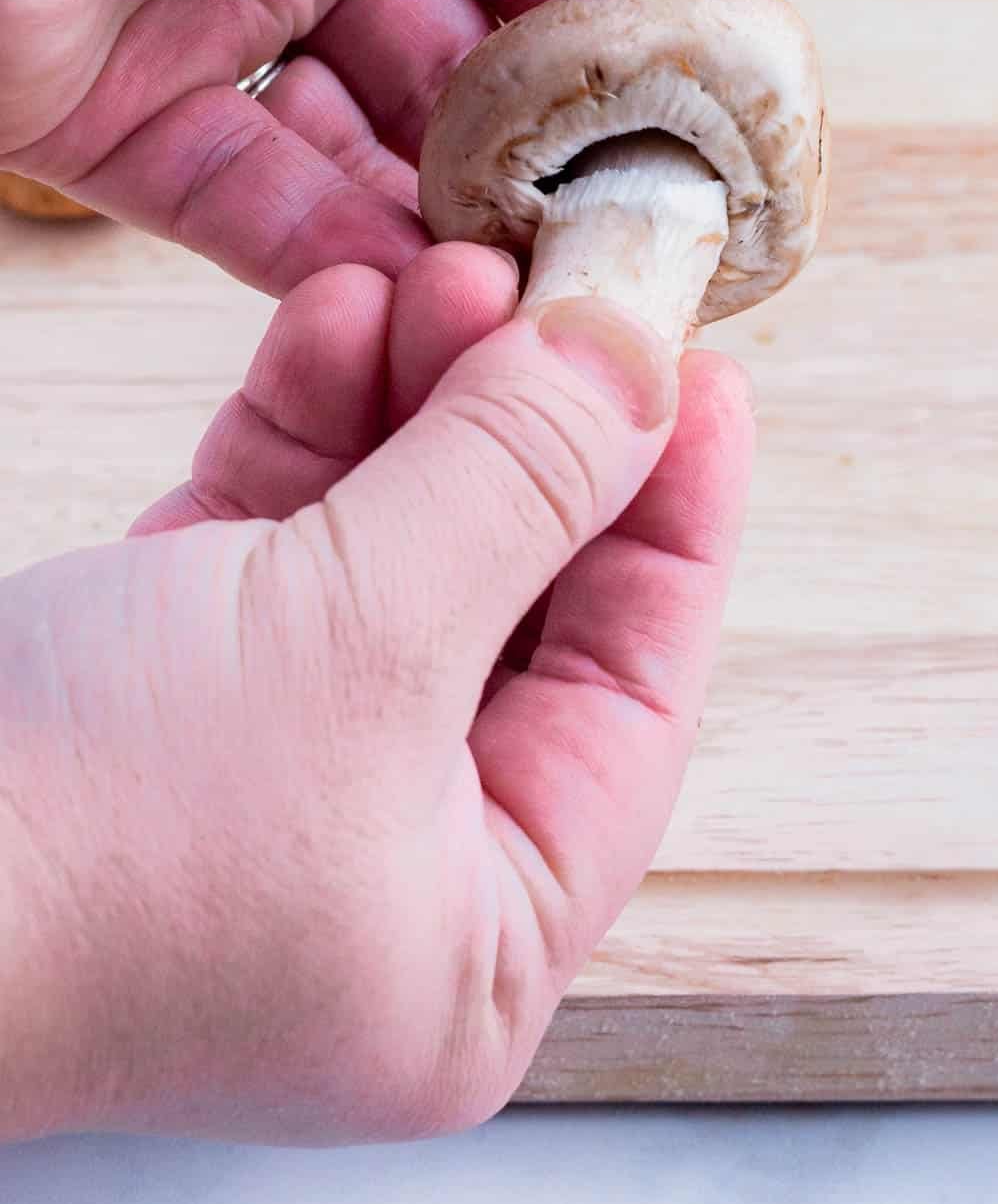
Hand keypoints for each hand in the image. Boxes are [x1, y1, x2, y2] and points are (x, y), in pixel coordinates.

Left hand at [0, 0, 809, 292]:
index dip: (637, 27)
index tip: (709, 119)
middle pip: (471, 61)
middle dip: (554, 145)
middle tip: (635, 226)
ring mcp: (211, 10)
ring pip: (370, 153)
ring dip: (458, 218)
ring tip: (548, 284)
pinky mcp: (111, 108)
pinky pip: (249, 211)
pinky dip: (339, 261)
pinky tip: (430, 301)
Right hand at [0, 248, 752, 1140]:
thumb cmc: (87, 845)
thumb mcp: (360, 643)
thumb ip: (515, 489)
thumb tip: (640, 365)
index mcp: (482, 933)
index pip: (634, 690)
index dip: (676, 514)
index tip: (703, 373)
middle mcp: (386, 868)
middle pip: (515, 605)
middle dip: (528, 433)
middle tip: (547, 288)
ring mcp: (270, 780)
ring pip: (395, 556)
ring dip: (419, 405)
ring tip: (438, 271)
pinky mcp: (164, 694)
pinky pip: (278, 544)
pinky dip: (310, 431)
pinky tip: (339, 321)